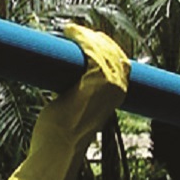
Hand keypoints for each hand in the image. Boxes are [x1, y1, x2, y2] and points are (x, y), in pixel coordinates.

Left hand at [0, 23, 130, 179]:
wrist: (58, 149)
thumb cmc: (62, 135)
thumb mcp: (76, 111)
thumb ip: (78, 98)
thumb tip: (65, 90)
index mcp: (117, 96)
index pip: (121, 62)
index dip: (109, 48)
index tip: (92, 38)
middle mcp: (118, 89)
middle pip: (114, 52)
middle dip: (98, 39)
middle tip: (78, 33)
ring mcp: (107, 85)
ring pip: (102, 49)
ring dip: (87, 36)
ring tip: (72, 31)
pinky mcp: (91, 81)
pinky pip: (90, 51)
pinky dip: (81, 37)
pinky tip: (70, 30)